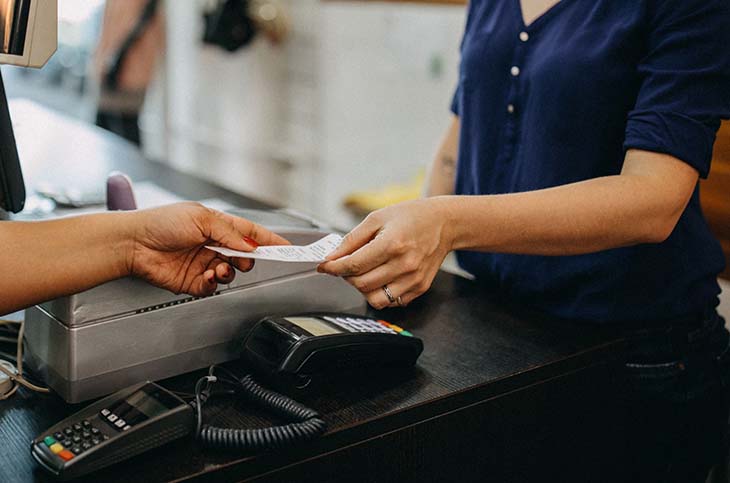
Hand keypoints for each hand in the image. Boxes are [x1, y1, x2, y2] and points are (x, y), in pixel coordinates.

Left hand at [129, 202, 288, 295]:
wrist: (133, 243)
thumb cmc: (160, 222)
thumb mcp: (200, 218)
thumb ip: (228, 233)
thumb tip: (247, 245)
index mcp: (217, 226)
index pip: (250, 233)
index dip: (268, 239)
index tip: (285, 247)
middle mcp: (212, 244)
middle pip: (244, 256)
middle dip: (247, 259)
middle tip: (241, 258)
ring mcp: (204, 263)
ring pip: (231, 273)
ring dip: (229, 271)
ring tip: (219, 267)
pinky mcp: (193, 281)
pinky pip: (213, 286)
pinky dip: (214, 283)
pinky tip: (207, 276)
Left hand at [317, 199, 452, 308]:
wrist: (444, 223)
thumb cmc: (411, 217)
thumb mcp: (377, 218)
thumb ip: (352, 239)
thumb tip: (332, 256)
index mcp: (392, 244)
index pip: (354, 265)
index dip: (334, 267)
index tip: (324, 266)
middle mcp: (404, 264)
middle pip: (362, 284)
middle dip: (347, 276)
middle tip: (345, 266)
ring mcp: (414, 279)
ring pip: (375, 299)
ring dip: (362, 289)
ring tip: (364, 273)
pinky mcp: (420, 288)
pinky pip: (391, 302)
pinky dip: (380, 293)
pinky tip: (381, 277)